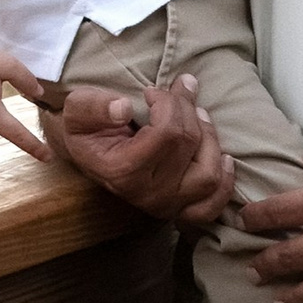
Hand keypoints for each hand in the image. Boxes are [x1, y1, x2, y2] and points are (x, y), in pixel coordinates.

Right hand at [48, 73, 236, 230]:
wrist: (87, 153)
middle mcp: (147, 195)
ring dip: (210, 138)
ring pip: (209, 173)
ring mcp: (166, 206)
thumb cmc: (85, 128)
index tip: (153, 92)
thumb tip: (123, 107)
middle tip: (178, 93)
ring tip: (198, 115)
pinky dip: (225, 181)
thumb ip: (94, 106)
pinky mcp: (180, 210)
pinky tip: (225, 157)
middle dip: (188, 110)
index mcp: (122, 171)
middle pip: (189, 145)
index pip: (167, 133)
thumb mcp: (77, 109)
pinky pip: (213, 204)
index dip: (168, 103)